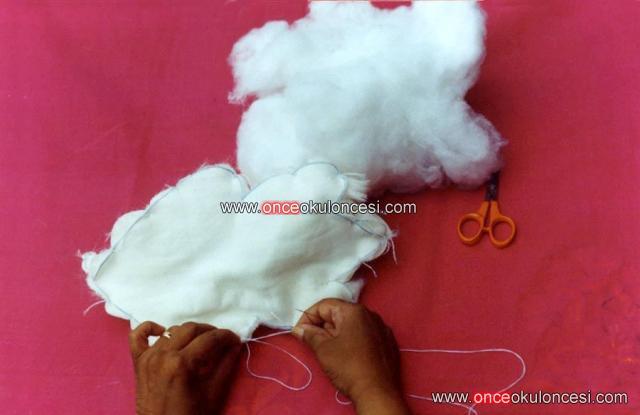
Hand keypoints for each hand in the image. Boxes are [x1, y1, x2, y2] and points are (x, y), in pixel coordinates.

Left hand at [129, 321, 240, 414]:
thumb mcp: (213, 393)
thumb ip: (226, 365)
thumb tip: (235, 344)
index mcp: (182, 363)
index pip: (210, 339)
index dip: (226, 336)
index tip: (235, 339)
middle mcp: (163, 355)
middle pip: (191, 329)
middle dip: (210, 332)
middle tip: (220, 341)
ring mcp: (148, 357)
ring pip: (171, 330)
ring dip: (188, 333)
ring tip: (200, 342)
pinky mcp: (138, 362)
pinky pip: (138, 336)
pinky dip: (150, 328)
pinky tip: (162, 332)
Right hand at [292, 299, 409, 414]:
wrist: (377, 392)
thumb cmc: (348, 367)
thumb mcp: (324, 349)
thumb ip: (310, 334)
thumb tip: (300, 329)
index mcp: (354, 311)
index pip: (324, 305)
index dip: (308, 317)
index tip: (299, 333)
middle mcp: (370, 314)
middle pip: (339, 313)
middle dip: (323, 326)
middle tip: (313, 343)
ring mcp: (381, 328)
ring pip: (352, 324)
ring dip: (337, 333)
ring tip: (330, 351)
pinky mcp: (387, 342)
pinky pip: (365, 334)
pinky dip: (353, 340)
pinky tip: (348, 355)